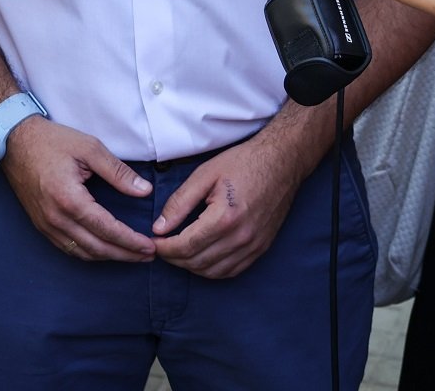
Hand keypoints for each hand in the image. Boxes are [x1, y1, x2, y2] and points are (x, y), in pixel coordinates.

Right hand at [1, 115, 156, 262]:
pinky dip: (89, 252)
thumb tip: (144, 191)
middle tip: (147, 255)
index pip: (107, 229)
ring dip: (108, 257)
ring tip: (130, 255)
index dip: (130, 241)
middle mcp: (56, 218)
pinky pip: (68, 247)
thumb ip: (118, 172)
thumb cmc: (51, 141)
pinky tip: (103, 249)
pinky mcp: (40, 224)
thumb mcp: (90, 148)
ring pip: (82, 252)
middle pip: (96, 248)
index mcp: (70, 199)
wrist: (15, 140)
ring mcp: (46, 224)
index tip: (149, 246)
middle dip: (124, 254)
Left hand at [152, 132, 311, 278]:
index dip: (164, 248)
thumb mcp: (204, 175)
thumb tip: (159, 227)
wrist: (281, 162)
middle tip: (162, 246)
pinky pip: (232, 271)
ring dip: (191, 266)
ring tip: (178, 252)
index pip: (185, 246)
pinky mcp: (261, 248)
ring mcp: (253, 246)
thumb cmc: (243, 162)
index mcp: (224, 218)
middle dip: (174, 258)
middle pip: (197, 262)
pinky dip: (212, 269)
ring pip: (213, 272)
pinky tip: (202, 257)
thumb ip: (179, 203)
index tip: (153, 241)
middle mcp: (241, 238)